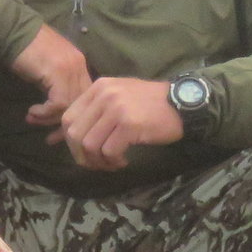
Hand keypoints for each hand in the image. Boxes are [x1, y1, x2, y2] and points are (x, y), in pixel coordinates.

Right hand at [13, 24, 91, 132]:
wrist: (12, 30)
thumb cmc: (25, 48)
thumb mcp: (47, 67)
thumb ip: (57, 83)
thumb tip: (58, 108)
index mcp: (79, 64)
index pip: (86, 97)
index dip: (75, 117)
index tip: (60, 132)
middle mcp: (79, 66)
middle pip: (82, 104)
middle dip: (66, 125)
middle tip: (52, 138)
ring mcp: (70, 69)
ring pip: (70, 106)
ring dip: (51, 119)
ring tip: (34, 119)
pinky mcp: (57, 73)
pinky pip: (58, 103)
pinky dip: (45, 112)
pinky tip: (33, 111)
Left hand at [53, 77, 183, 170]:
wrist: (182, 103)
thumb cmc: (151, 104)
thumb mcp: (120, 95)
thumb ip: (97, 109)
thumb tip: (75, 137)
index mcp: (99, 87)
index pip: (68, 117)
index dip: (71, 141)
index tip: (84, 153)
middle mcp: (104, 95)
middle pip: (75, 134)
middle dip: (82, 155)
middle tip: (96, 163)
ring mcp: (116, 109)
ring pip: (90, 145)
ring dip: (98, 161)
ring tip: (112, 163)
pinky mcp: (129, 124)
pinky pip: (109, 151)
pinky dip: (113, 161)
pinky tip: (123, 160)